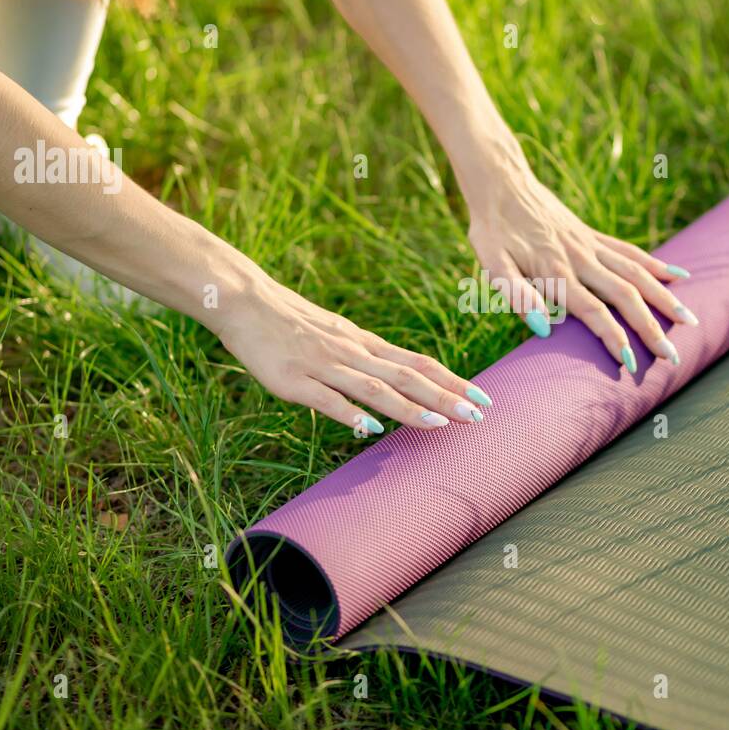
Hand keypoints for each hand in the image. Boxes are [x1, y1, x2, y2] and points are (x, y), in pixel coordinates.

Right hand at [216, 276, 491, 434]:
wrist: (245, 301)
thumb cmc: (290, 321)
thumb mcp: (337, 335)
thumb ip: (364, 361)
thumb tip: (393, 386)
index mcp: (364, 344)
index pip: (418, 363)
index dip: (452, 381)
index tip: (483, 398)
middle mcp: (352, 353)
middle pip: (407, 376)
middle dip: (444, 397)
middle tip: (478, 415)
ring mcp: (324, 366)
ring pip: (374, 388)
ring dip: (410, 407)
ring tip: (440, 424)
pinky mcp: (294, 381)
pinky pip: (326, 399)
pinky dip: (350, 413)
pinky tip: (371, 428)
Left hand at [459, 133, 697, 372]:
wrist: (501, 182)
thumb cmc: (491, 229)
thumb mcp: (491, 263)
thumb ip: (516, 295)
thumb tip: (544, 329)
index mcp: (556, 272)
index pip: (594, 312)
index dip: (614, 339)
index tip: (632, 365)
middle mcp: (581, 259)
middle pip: (626, 296)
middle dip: (652, 328)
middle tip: (673, 356)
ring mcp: (591, 245)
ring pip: (637, 273)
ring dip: (665, 298)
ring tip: (689, 321)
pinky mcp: (593, 236)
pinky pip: (630, 252)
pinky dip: (656, 265)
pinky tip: (679, 277)